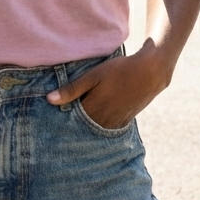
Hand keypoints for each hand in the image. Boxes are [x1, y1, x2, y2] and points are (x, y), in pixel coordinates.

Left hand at [46, 40, 171, 128]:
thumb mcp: (94, 76)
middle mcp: (103, 120)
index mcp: (93, 109)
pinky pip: (106, 128)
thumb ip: (72, 89)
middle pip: (81, 127)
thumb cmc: (120, 70)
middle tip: (59, 123)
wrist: (150, 73)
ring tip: (76, 120)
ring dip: (85, 126)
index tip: (50, 118)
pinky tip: (94, 119)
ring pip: (94, 129)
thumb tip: (50, 100)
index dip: (61, 118)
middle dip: (72, 124)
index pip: (70, 120)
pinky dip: (98, 125)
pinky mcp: (124, 122)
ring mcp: (115, 123)